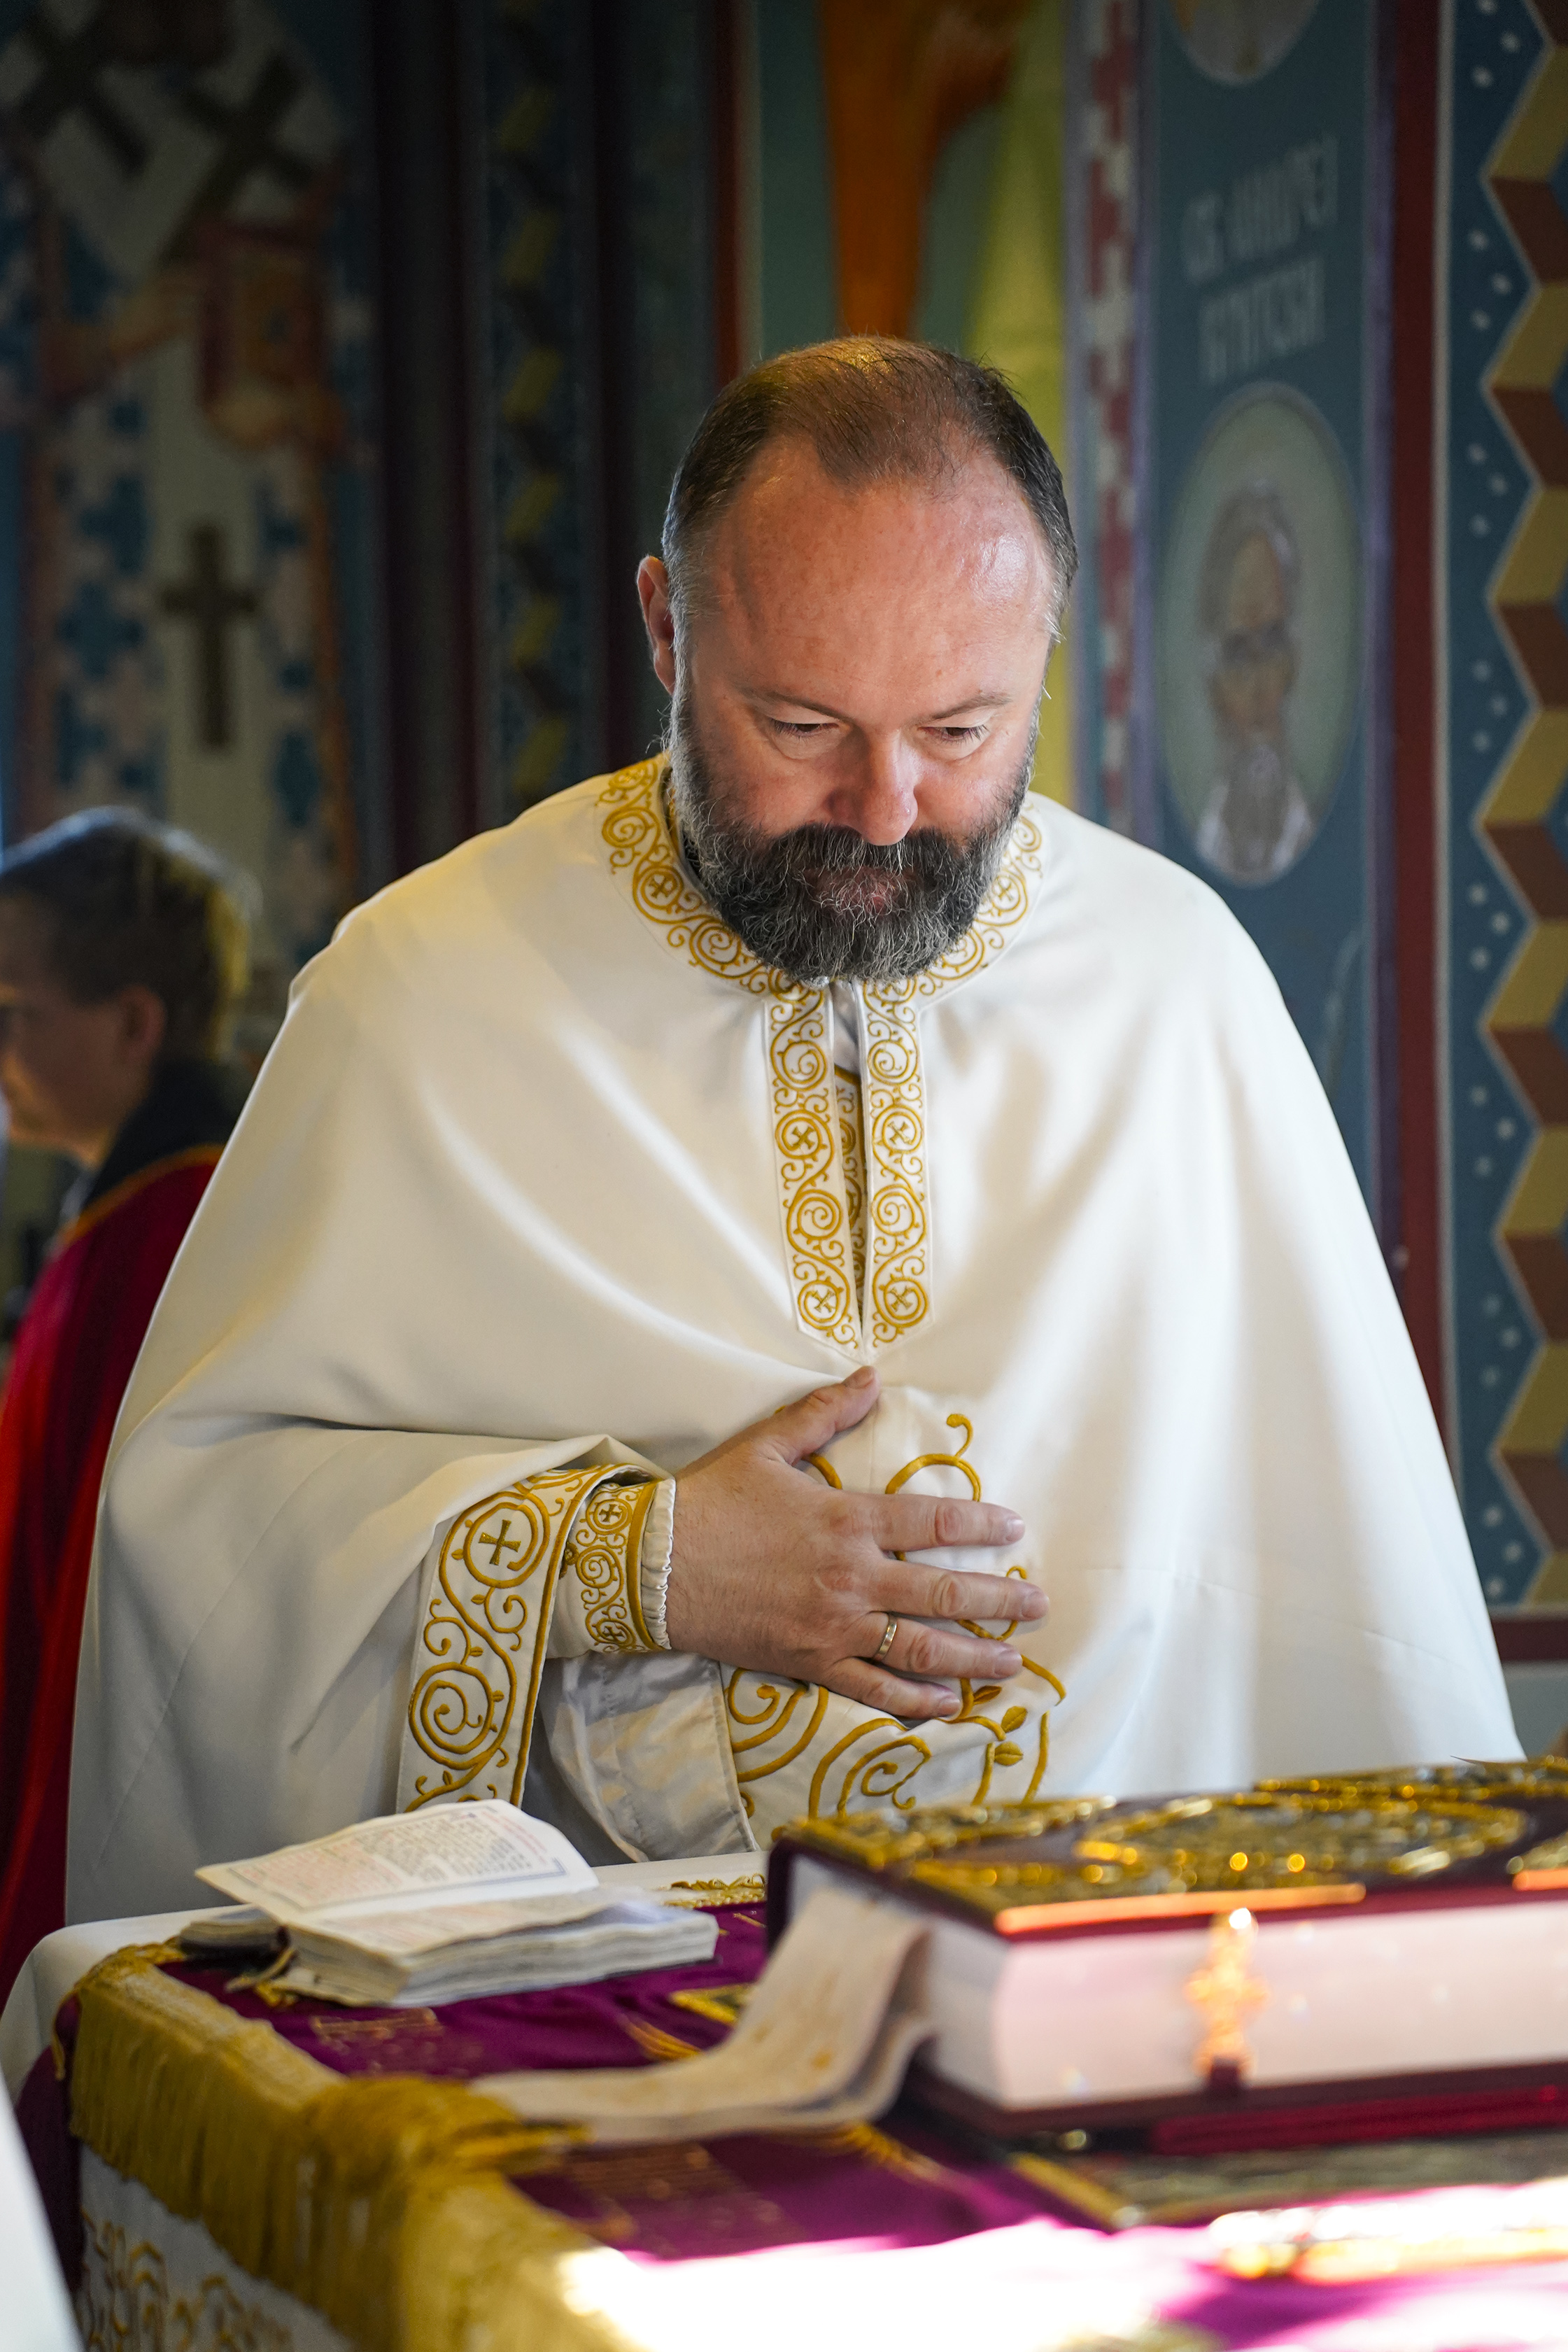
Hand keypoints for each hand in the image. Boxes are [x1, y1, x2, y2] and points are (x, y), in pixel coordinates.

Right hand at [664, 1366, 1045, 1720]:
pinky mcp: (809, 1663)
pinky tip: (948, 1704)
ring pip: (920, 1649)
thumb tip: (871, 1377)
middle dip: (999, 1601)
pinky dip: (914, 1700)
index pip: (933, 1523)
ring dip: (974, 1656)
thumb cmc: (711, 1502)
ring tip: (1012, 1662)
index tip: (1015, 1530)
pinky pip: (872, 1689)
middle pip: (943, 1593)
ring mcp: (833, 1627)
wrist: (654, 1565)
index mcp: (846, 1520)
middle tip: (1039, 1605)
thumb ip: (824, 1413)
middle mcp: (851, 1577)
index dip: (981, 1527)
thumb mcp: (767, 1446)